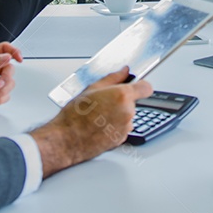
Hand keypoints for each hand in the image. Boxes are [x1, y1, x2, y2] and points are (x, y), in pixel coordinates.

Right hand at [30, 67, 153, 177]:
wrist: (67, 140)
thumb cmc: (75, 116)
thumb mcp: (91, 89)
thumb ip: (112, 78)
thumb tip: (124, 71)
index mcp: (122, 96)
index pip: (146, 87)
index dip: (141, 85)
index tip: (136, 85)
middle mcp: (127, 112)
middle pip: (133, 102)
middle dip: (121, 101)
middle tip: (103, 102)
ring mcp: (125, 127)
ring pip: (127, 115)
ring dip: (118, 114)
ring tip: (98, 116)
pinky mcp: (121, 139)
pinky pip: (122, 128)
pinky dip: (114, 126)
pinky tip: (99, 125)